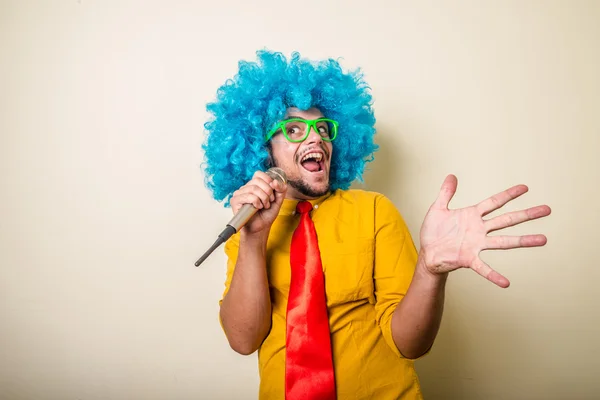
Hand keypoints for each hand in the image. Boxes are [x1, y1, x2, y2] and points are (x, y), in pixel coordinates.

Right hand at [230, 171, 286, 234]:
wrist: (260, 228)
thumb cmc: (266, 215)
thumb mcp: (277, 200)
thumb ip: (280, 190)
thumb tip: (275, 181)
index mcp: (254, 185)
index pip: (258, 174)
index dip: (268, 180)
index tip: (273, 190)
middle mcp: (245, 188)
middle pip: (257, 180)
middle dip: (268, 191)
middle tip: (270, 201)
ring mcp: (239, 194)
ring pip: (254, 188)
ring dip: (263, 198)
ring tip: (264, 206)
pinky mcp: (235, 201)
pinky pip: (248, 196)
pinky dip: (256, 202)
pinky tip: (257, 208)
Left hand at [419, 175, 550, 287]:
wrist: (427, 253)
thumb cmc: (434, 232)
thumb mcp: (437, 209)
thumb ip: (445, 193)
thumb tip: (451, 175)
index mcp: (472, 215)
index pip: (494, 202)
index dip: (509, 195)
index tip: (525, 188)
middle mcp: (478, 229)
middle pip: (506, 220)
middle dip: (526, 215)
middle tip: (546, 209)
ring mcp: (476, 244)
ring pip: (503, 241)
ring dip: (523, 240)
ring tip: (543, 239)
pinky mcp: (468, 259)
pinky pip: (483, 268)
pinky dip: (494, 275)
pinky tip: (506, 282)